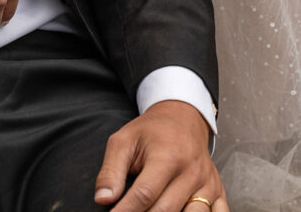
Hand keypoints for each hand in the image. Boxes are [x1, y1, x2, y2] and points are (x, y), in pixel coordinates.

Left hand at [94, 101, 228, 211]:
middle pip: (166, 211)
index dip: (125, 211)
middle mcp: (191, 171)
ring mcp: (208, 184)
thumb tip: (103, 199)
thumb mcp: (124, 140)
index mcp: (167, 156)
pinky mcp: (218, 192)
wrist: (182, 117)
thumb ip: (111, 170)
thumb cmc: (151, 131)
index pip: (144, 194)